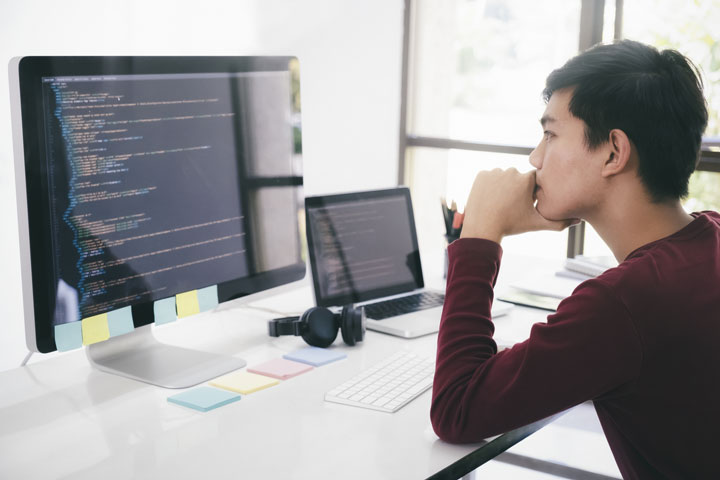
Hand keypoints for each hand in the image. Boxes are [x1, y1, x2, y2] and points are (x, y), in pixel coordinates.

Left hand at [460, 168, 577, 242]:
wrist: (483, 228)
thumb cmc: (511, 225)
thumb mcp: (536, 224)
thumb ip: (559, 222)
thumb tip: (578, 221)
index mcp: (527, 179)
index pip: (534, 180)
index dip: (530, 192)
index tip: (524, 203)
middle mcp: (512, 171)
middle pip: (517, 178)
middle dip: (516, 190)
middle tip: (510, 206)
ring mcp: (495, 172)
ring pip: (503, 178)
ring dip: (502, 187)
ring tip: (499, 203)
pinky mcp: (481, 174)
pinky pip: (489, 178)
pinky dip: (489, 187)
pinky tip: (490, 199)